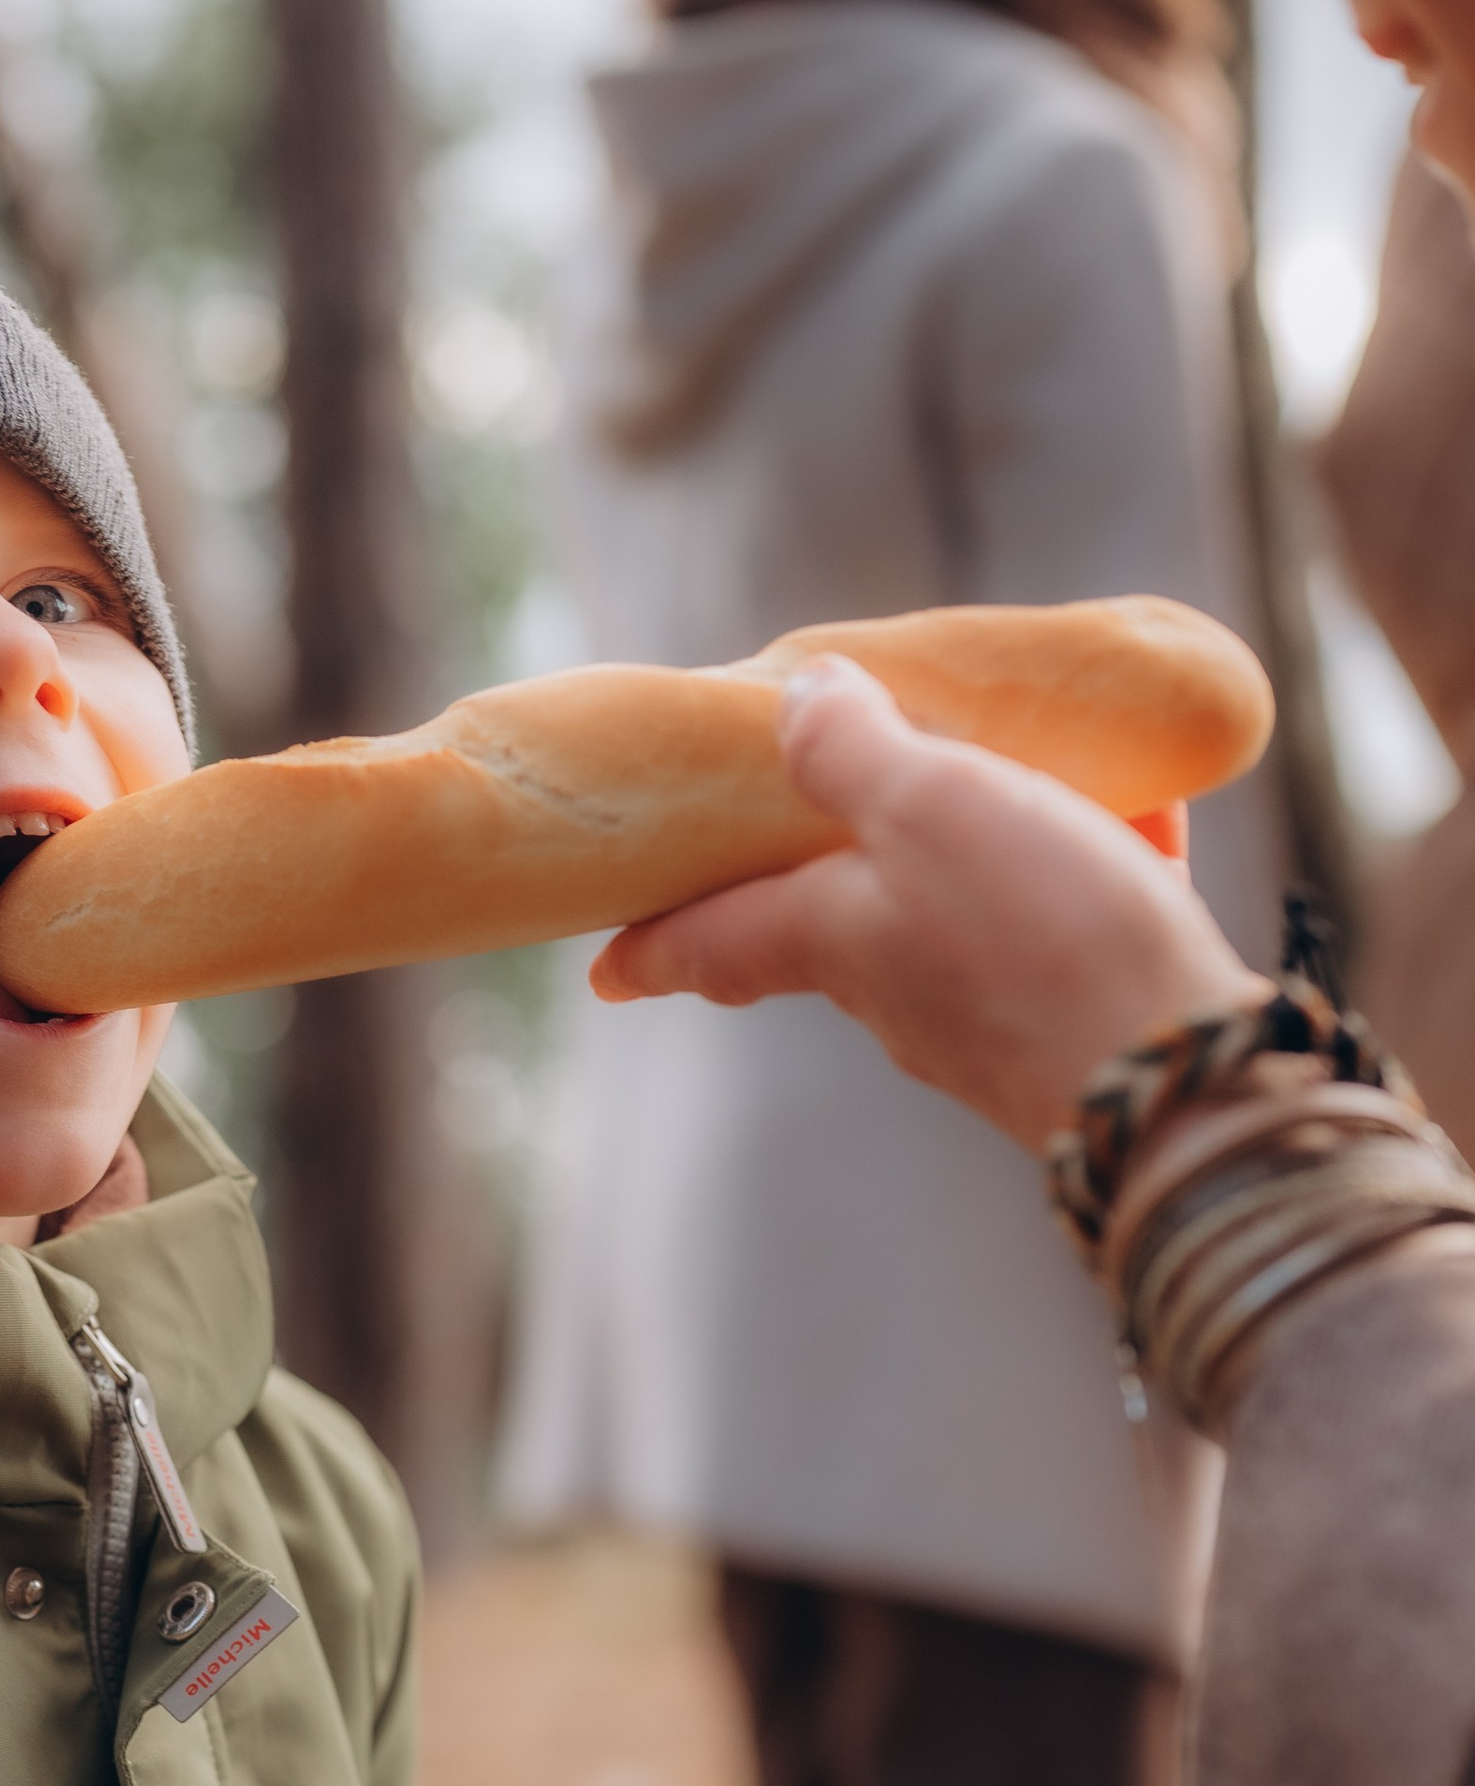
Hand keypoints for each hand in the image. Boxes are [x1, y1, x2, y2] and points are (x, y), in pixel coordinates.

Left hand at [589, 658, 1270, 1150]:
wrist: (1181, 1086)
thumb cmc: (1039, 938)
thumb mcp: (929, 810)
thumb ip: (854, 754)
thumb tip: (797, 699)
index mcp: (836, 941)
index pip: (713, 944)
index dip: (654, 946)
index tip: (605, 970)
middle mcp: (899, 997)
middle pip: (833, 930)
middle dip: (821, 878)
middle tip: (808, 828)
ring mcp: (993, 1025)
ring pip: (960, 923)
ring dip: (972, 855)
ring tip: (1016, 781)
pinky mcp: (1084, 1032)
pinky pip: (1068, 932)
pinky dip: (1088, 875)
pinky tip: (1145, 827)